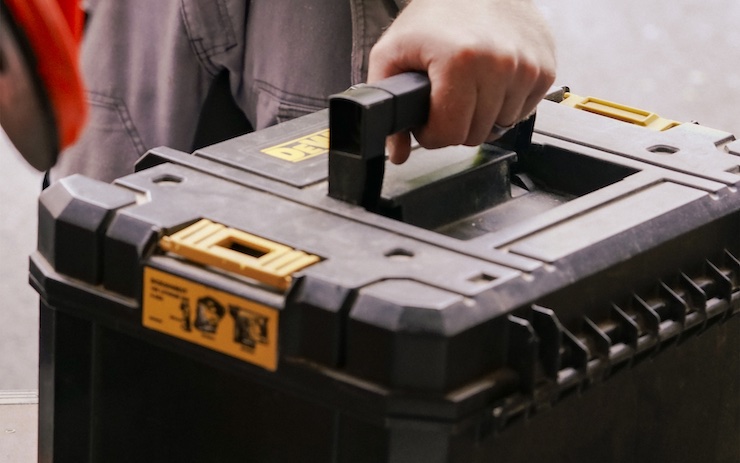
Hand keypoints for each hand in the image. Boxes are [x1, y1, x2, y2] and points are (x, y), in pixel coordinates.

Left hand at [367, 0, 555, 163]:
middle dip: (456, 124)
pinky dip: (505, 104)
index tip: (428, 116)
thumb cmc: (433, 16)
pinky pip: (523, 113)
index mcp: (461, 61)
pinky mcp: (546, 69)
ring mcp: (528, 67)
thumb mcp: (392, 54)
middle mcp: (500, 64)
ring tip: (469, 86)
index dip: (430, 132)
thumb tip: (397, 153)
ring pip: (500, 127)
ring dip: (482, 115)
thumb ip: (387, 102)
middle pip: (474, 135)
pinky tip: (491, 82)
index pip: (448, 134)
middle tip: (447, 98)